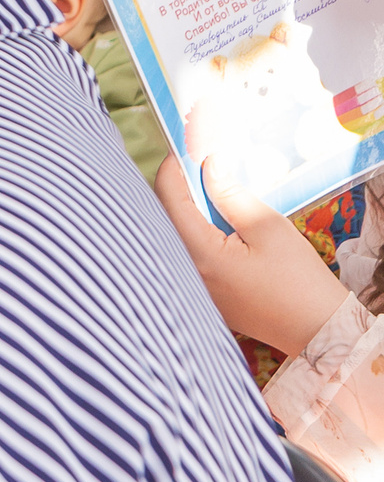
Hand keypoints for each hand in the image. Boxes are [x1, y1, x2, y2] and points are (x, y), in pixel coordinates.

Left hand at [152, 156, 350, 355]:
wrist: (317, 330)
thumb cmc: (298, 280)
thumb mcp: (267, 228)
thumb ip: (231, 195)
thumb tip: (208, 165)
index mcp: (198, 254)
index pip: (168, 199)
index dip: (174, 169)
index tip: (186, 151)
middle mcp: (184, 272)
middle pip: (164, 217)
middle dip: (177, 188)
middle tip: (197, 166)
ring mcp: (191, 287)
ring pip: (173, 236)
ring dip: (185, 211)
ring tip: (207, 190)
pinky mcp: (203, 295)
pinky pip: (186, 255)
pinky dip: (194, 233)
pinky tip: (214, 221)